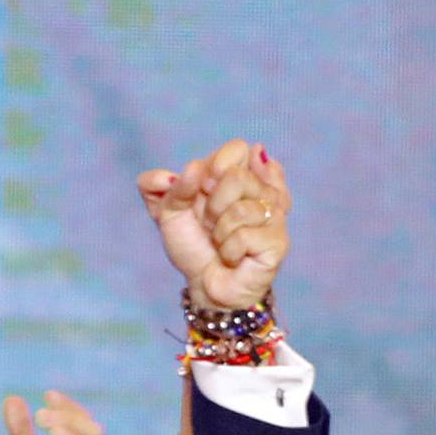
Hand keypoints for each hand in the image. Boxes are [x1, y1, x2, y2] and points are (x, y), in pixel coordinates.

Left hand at [138, 138, 290, 312]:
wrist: (204, 285)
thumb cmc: (191, 245)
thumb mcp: (164, 210)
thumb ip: (157, 183)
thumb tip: (192, 168)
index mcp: (237, 174)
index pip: (239, 149)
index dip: (215, 167)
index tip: (204, 189)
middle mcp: (261, 192)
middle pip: (238, 177)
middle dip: (213, 205)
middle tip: (211, 223)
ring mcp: (274, 216)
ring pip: (240, 210)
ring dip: (219, 232)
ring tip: (222, 242)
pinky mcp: (278, 242)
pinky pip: (244, 236)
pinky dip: (229, 251)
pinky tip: (234, 258)